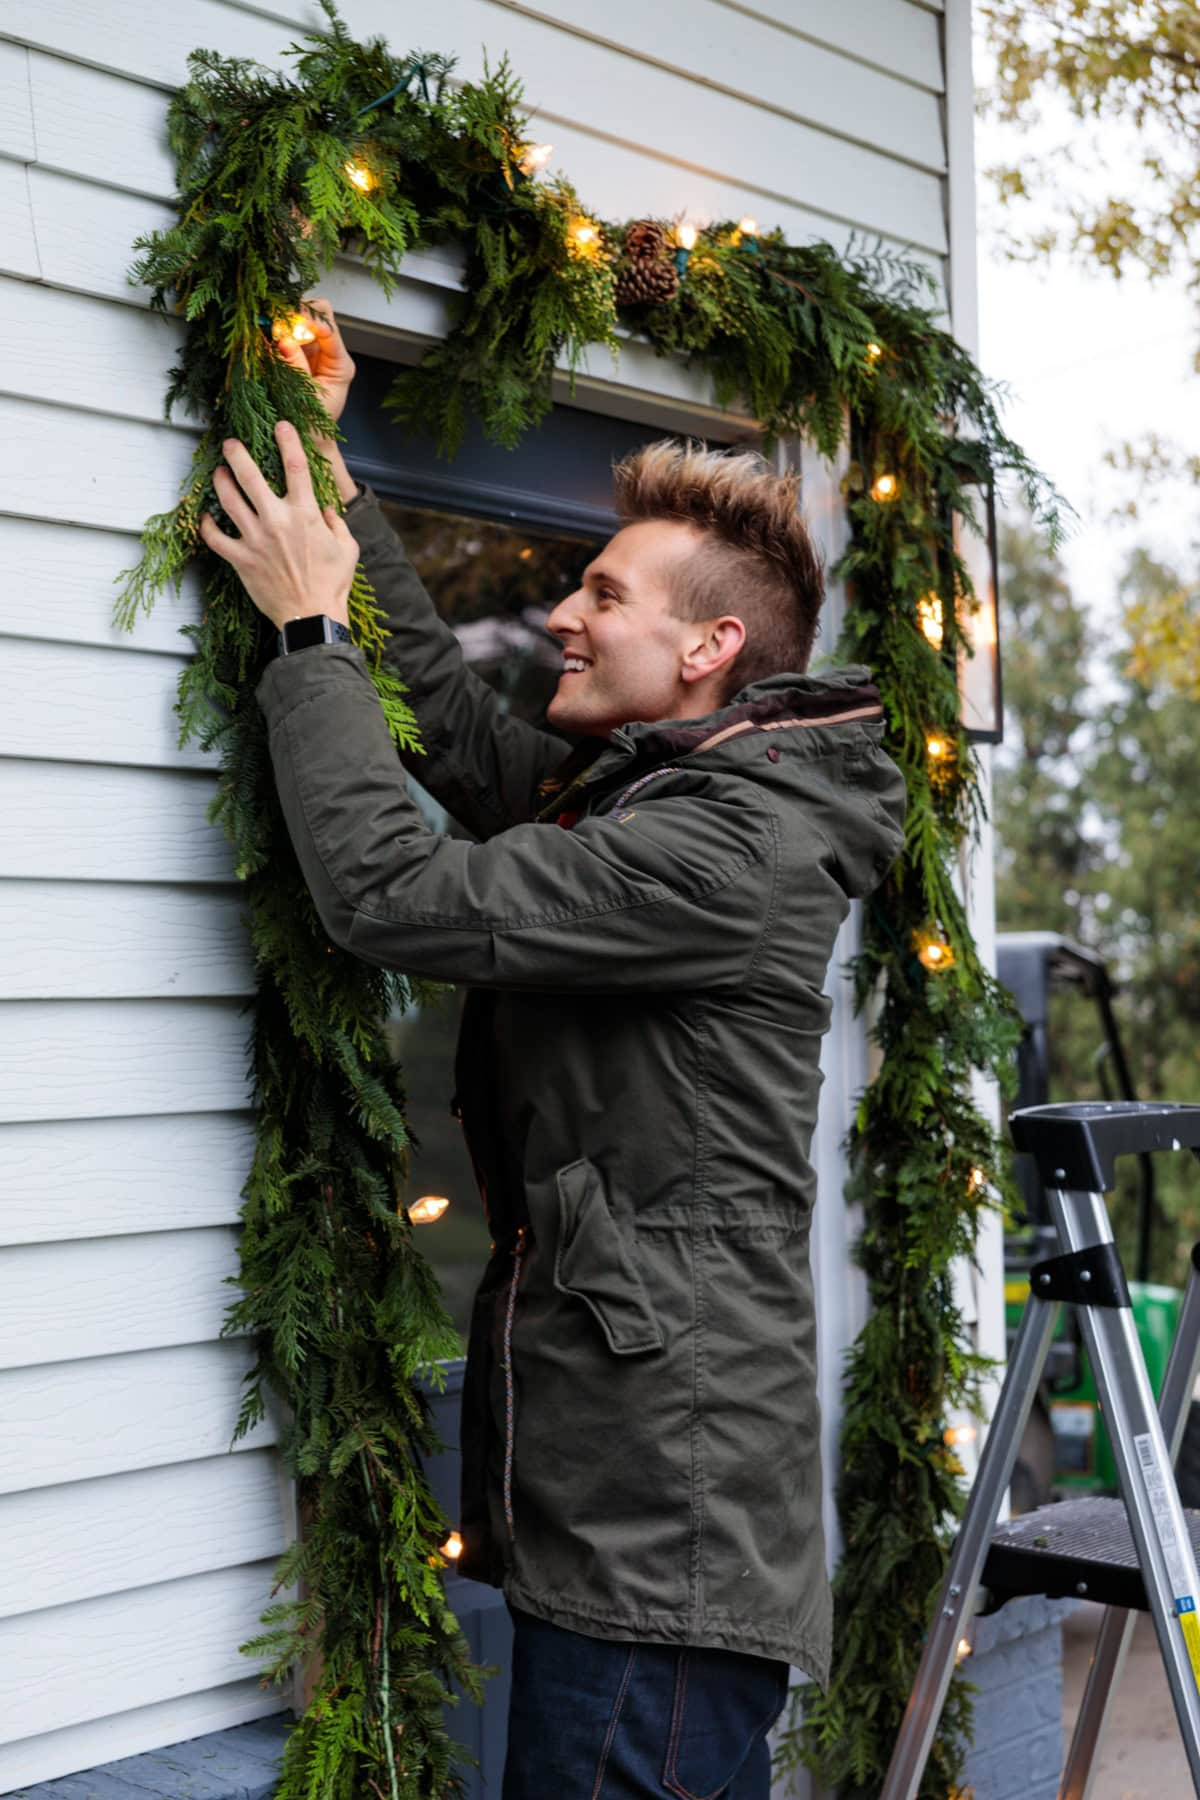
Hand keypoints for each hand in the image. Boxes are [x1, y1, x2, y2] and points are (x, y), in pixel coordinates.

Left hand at [199, 419, 358, 630]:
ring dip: (221, 481)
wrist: (312, 617)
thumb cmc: (332, 584)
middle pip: (250, 476)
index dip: (287, 440)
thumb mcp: (348, 548)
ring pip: (228, 500)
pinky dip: (208, 526)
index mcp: (305, 514)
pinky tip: (207, 518)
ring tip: (219, 472)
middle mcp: (277, 521)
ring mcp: (255, 539)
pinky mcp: (241, 559)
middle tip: (230, 443)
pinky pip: (215, 538)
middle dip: (237, 454)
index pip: (295, 465)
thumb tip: (323, 511)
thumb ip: (335, 523)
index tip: (281, 426)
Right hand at [273, 298, 355, 426]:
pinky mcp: (297, 353)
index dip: (309, 320)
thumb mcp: (308, 398)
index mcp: (341, 365)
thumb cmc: (314, 425)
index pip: (329, 328)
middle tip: (278, 323)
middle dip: (297, 313)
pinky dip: (276, 330)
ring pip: (300, 318)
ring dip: (284, 320)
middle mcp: (329, 353)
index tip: (290, 322)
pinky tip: (267, 337)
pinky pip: (287, 332)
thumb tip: (284, 341)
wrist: (310, 442)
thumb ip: (296, 367)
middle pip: (318, 312)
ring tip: (270, 330)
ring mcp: (313, 351)